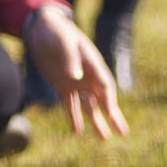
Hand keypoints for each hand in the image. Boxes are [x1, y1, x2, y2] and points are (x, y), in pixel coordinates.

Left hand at [25, 6, 127, 138]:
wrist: (42, 29)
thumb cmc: (57, 32)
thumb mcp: (64, 42)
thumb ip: (70, 59)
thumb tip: (76, 78)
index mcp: (93, 64)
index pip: (105, 85)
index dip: (109, 100)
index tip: (112, 113)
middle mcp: (88, 76)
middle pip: (103, 99)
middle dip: (113, 115)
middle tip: (123, 132)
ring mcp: (76, 82)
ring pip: (89, 105)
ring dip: (96, 121)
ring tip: (105, 137)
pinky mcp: (62, 86)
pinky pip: (71, 105)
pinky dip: (74, 117)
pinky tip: (77, 130)